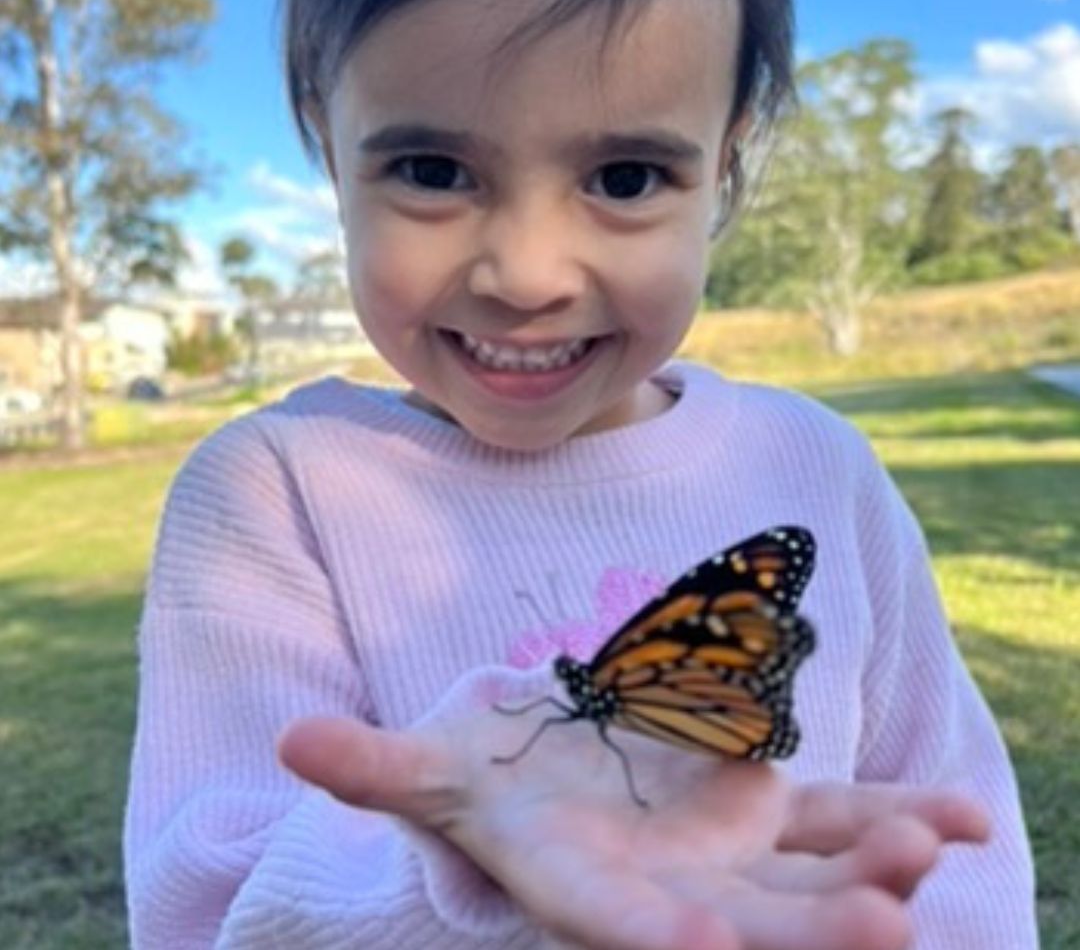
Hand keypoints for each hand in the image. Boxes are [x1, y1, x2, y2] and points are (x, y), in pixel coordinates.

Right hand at [278, 690, 987, 949]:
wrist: (557, 776)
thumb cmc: (488, 778)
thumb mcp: (435, 769)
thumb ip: (376, 765)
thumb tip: (292, 744)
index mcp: (580, 882)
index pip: (614, 924)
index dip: (653, 937)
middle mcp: (663, 886)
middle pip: (739, 920)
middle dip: (807, 931)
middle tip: (884, 929)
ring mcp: (726, 852)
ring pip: (806, 875)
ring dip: (871, 871)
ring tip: (934, 850)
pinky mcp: (765, 811)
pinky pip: (839, 816)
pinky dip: (897, 815)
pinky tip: (963, 819)